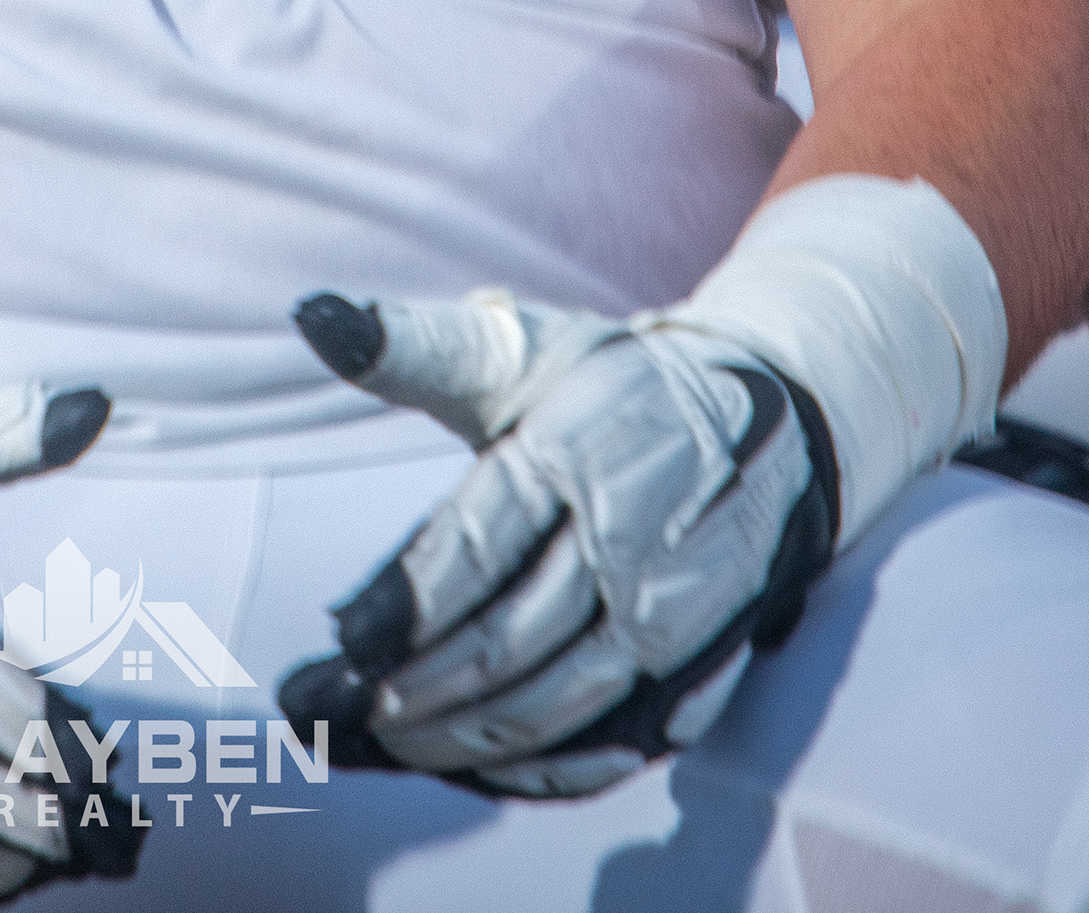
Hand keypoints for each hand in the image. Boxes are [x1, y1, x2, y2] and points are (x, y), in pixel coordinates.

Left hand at [275, 288, 835, 798]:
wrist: (772, 420)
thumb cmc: (614, 386)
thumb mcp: (523, 349)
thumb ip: (416, 347)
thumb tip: (315, 318)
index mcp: (576, 453)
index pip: (480, 543)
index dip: (408, 602)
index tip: (344, 638)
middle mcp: (632, 541)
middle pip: (511, 642)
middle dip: (418, 689)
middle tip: (348, 709)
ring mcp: (676, 616)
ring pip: (560, 706)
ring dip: (466, 740)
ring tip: (394, 740)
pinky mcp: (704, 667)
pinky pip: (620, 743)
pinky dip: (544, 769)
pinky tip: (480, 768)